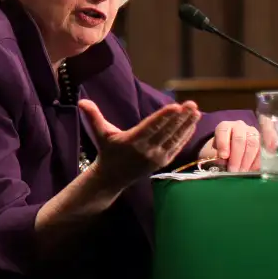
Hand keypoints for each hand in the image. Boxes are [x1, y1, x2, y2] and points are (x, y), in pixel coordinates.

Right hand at [79, 99, 200, 188]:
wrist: (113, 177)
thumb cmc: (107, 151)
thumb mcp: (100, 134)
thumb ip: (93, 116)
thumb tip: (81, 101)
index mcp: (132, 141)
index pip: (151, 126)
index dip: (164, 117)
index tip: (176, 106)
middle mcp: (146, 150)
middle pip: (166, 131)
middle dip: (180, 118)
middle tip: (191, 104)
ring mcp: (156, 157)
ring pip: (174, 139)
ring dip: (186, 125)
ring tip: (196, 111)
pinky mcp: (163, 162)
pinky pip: (176, 147)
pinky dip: (185, 135)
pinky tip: (192, 123)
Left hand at [199, 120, 267, 171]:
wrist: (229, 150)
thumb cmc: (219, 151)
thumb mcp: (212, 152)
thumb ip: (215, 156)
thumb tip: (223, 161)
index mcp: (224, 126)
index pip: (223, 131)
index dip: (223, 144)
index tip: (223, 156)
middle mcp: (239, 126)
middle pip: (240, 139)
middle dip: (236, 157)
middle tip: (233, 170)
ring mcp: (251, 133)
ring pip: (253, 144)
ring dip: (247, 160)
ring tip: (242, 172)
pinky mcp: (260, 142)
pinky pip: (260, 152)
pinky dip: (255, 163)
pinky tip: (250, 171)